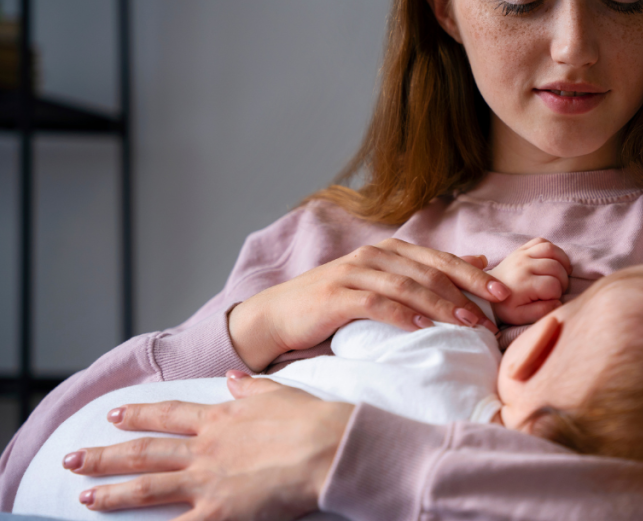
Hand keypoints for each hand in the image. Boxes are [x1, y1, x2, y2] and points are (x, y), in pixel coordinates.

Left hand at [66, 372, 349, 519]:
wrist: (328, 448)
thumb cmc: (311, 419)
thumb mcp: (278, 392)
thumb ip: (250, 387)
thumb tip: (232, 376)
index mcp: (220, 418)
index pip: (168, 415)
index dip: (138, 415)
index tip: (114, 415)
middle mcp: (205, 449)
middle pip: (145, 452)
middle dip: (105, 455)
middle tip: (73, 459)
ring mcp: (208, 482)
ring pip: (148, 488)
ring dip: (112, 493)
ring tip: (84, 496)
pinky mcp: (219, 513)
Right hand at [229, 238, 509, 370]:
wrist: (281, 314)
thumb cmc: (338, 302)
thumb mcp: (386, 281)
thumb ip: (428, 271)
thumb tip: (479, 262)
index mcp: (392, 251)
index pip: (442, 260)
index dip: (475, 276)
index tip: (504, 295)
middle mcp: (375, 256)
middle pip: (430, 272)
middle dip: (466, 293)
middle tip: (494, 314)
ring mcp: (355, 273)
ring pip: (408, 287)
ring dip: (441, 306)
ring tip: (468, 323)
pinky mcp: (337, 295)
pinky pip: (376, 303)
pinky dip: (402, 315)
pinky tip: (423, 328)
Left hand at [489, 237, 571, 324]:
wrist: (486, 292)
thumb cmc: (505, 306)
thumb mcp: (520, 316)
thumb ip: (541, 311)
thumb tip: (558, 302)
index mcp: (523, 283)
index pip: (554, 285)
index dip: (558, 294)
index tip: (551, 299)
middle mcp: (523, 265)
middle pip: (556, 267)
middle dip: (563, 280)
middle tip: (558, 288)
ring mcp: (522, 254)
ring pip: (551, 249)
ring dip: (562, 261)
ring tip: (561, 273)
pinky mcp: (521, 249)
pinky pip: (541, 241)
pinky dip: (552, 250)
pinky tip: (553, 261)